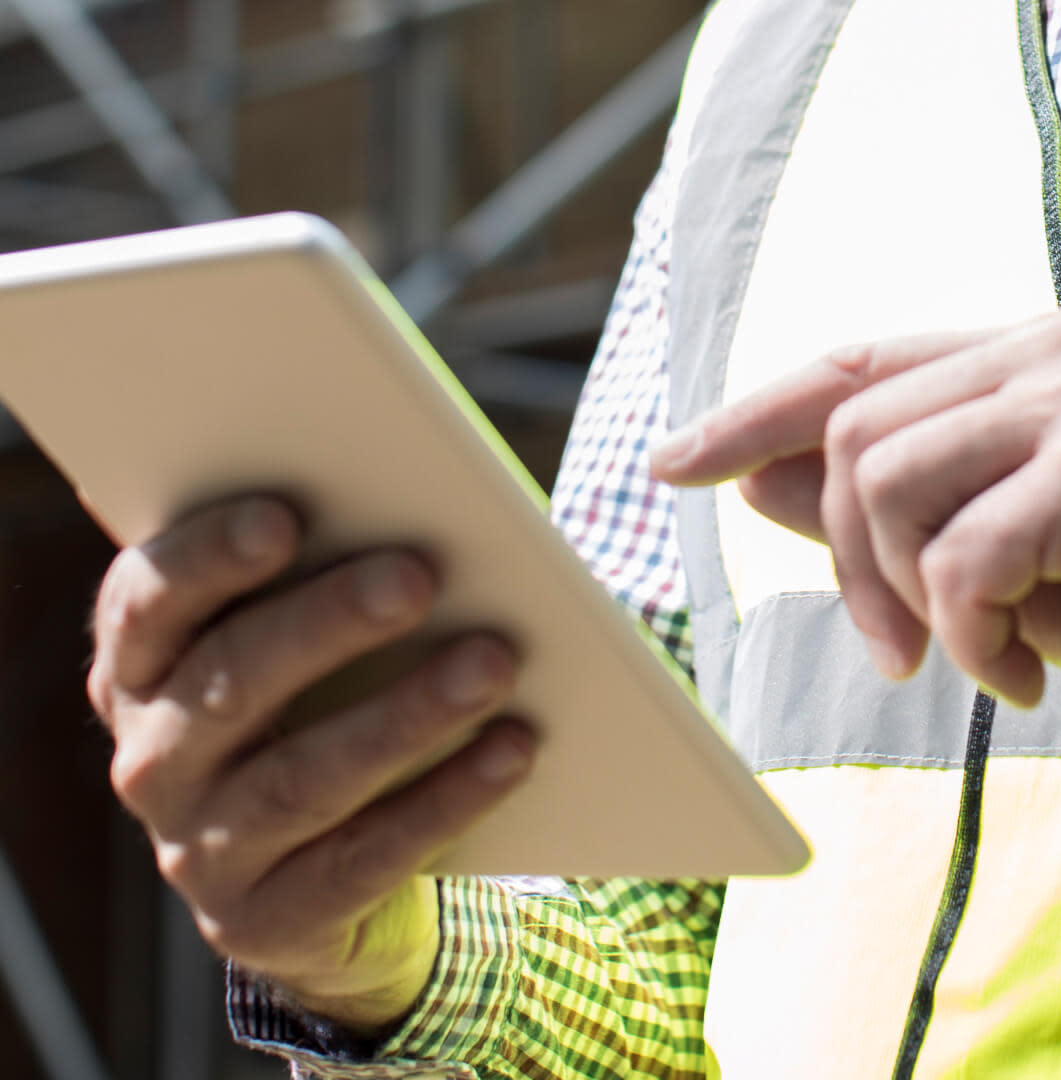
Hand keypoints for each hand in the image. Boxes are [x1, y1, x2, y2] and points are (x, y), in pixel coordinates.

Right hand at [91, 497, 533, 1029]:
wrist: (320, 888)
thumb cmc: (324, 715)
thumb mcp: (305, 651)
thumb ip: (325, 581)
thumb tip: (418, 507)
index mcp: (143, 670)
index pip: (144, 602)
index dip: (205, 557)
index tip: (282, 516)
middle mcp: (153, 759)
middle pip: (233, 679)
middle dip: (328, 622)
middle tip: (418, 575)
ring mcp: (201, 850)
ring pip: (303, 777)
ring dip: (406, 715)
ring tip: (493, 663)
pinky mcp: (269, 920)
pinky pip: (367, 857)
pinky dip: (447, 799)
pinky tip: (512, 751)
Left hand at [652, 310, 1060, 801]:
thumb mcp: (994, 556)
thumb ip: (888, 505)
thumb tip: (758, 475)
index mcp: (1023, 357)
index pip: (850, 369)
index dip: (749, 417)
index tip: (673, 465)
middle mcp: (1045, 352)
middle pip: (848, 436)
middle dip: (847, 562)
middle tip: (903, 648)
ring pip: (883, 485)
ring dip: (907, 601)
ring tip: (977, 653)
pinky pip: (956, 561)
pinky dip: (973, 644)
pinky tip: (1029, 678)